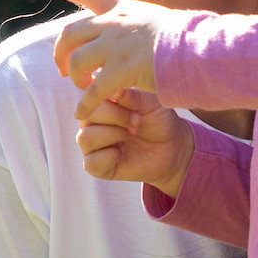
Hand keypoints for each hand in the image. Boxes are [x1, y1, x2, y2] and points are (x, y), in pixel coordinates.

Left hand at [43, 0, 181, 118]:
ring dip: (75, 78)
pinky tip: (82, 113)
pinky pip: (93, 89)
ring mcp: (117, 45)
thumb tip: (125, 31)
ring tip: (82, 89)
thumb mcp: (155, 20)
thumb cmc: (183, 40)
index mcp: (123, 10)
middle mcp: (115, 23)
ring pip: (76, 61)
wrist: (200, 50)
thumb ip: (135, 24)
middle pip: (70, 33)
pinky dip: (85, 104)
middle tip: (63, 69)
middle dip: (60, 52)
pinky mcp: (123, 69)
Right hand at [76, 89, 192, 190]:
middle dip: (115, 116)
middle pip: (85, 115)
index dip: (107, 97)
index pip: (87, 96)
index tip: (130, 102)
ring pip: (84, 138)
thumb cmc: (158, 120)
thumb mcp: (150, 102)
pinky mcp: (96, 167)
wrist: (172, 147)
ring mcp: (91, 145)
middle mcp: (89, 122)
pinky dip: (109, 157)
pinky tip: (122, 154)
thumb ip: (131, 95)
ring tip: (130, 134)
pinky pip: (90, 162)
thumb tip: (113, 90)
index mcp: (98, 103)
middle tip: (137, 121)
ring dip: (112, 135)